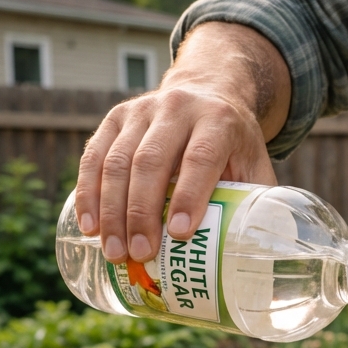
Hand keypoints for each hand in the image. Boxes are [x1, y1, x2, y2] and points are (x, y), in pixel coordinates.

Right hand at [74, 22, 291, 264]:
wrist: (209, 92)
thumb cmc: (235, 145)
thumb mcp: (255, 165)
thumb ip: (257, 201)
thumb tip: (258, 255)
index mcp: (218, 121)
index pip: (200, 158)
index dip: (189, 196)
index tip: (179, 235)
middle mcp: (177, 109)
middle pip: (152, 161)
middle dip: (142, 212)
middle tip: (140, 254)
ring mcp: (141, 110)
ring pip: (118, 161)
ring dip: (112, 211)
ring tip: (114, 252)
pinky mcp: (115, 118)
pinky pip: (94, 156)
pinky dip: (89, 193)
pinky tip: (89, 226)